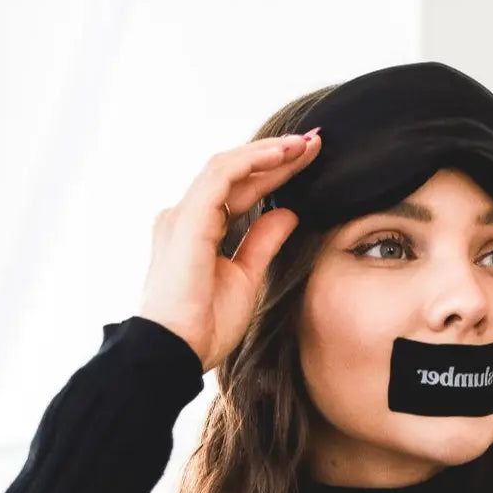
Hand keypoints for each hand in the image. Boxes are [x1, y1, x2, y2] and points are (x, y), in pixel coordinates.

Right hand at [138, 131, 321, 373]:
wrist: (177, 350)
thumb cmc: (205, 325)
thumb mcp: (247, 277)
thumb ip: (263, 242)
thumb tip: (288, 214)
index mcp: (198, 230)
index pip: (241, 191)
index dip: (275, 174)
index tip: (308, 161)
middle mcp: (187, 216)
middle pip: (236, 173)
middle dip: (276, 155)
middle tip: (314, 141)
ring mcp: (184, 215)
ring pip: (228, 166)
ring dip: (268, 152)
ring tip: (303, 145)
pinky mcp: (188, 219)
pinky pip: (222, 176)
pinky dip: (252, 162)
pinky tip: (281, 156)